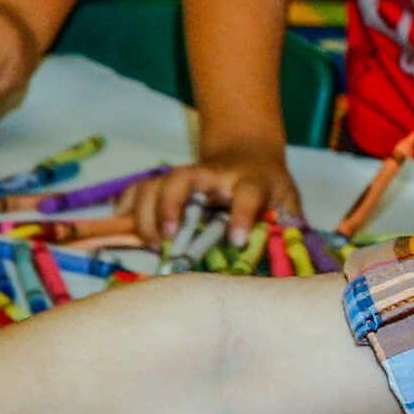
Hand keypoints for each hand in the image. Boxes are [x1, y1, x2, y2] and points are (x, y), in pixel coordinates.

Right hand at [119, 146, 302, 248]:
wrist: (246, 154)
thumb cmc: (266, 187)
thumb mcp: (287, 201)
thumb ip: (290, 226)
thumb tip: (291, 259)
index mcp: (250, 180)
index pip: (247, 193)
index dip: (243, 216)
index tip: (237, 241)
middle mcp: (212, 175)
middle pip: (182, 179)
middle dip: (170, 206)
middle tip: (168, 238)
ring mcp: (184, 178)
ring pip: (154, 184)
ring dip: (146, 214)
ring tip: (154, 244)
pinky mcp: (164, 184)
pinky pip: (135, 190)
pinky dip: (124, 207)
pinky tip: (122, 226)